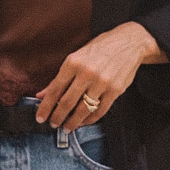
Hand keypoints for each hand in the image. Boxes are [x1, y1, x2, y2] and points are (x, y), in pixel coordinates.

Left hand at [36, 22, 165, 131]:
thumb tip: (42, 95)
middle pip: (67, 102)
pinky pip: (100, 111)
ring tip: (67, 127)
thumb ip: (59, 78)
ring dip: (73, 122)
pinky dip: (90, 119)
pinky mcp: (115, 90)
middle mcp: (87, 72)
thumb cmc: (100, 48)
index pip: (55, 89)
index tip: (40, 117)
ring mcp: (102, 82)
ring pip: (83, 109)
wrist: (129, 42)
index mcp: (73, 62)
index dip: (45, 107)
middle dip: (57, 117)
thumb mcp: (76, 57)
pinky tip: (83, 121)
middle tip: (53, 124)